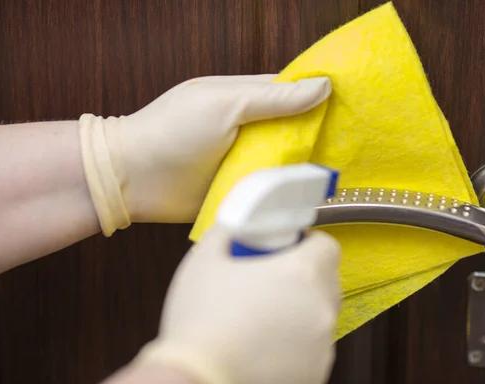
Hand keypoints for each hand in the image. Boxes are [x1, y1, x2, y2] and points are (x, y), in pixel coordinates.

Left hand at [78, 74, 330, 235]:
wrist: (132, 179)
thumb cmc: (172, 131)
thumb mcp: (225, 104)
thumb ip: (272, 98)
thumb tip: (322, 86)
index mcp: (243, 97)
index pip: (290, 92)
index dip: (318, 97)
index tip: (351, 106)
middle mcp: (247, 127)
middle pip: (293, 128)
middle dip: (317, 135)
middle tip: (352, 146)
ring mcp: (242, 159)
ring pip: (285, 160)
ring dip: (302, 166)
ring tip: (336, 174)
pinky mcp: (238, 189)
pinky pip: (269, 188)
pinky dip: (285, 191)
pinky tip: (308, 196)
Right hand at [135, 227, 340, 383]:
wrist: (198, 383)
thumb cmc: (200, 322)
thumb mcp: (205, 259)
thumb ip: (228, 231)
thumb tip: (237, 225)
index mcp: (301, 273)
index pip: (327, 246)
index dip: (307, 244)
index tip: (286, 250)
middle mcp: (321, 308)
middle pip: (327, 282)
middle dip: (304, 278)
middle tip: (269, 283)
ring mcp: (322, 346)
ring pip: (320, 318)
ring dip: (300, 313)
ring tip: (262, 321)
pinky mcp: (316, 375)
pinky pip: (313, 351)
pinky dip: (296, 347)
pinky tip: (264, 349)